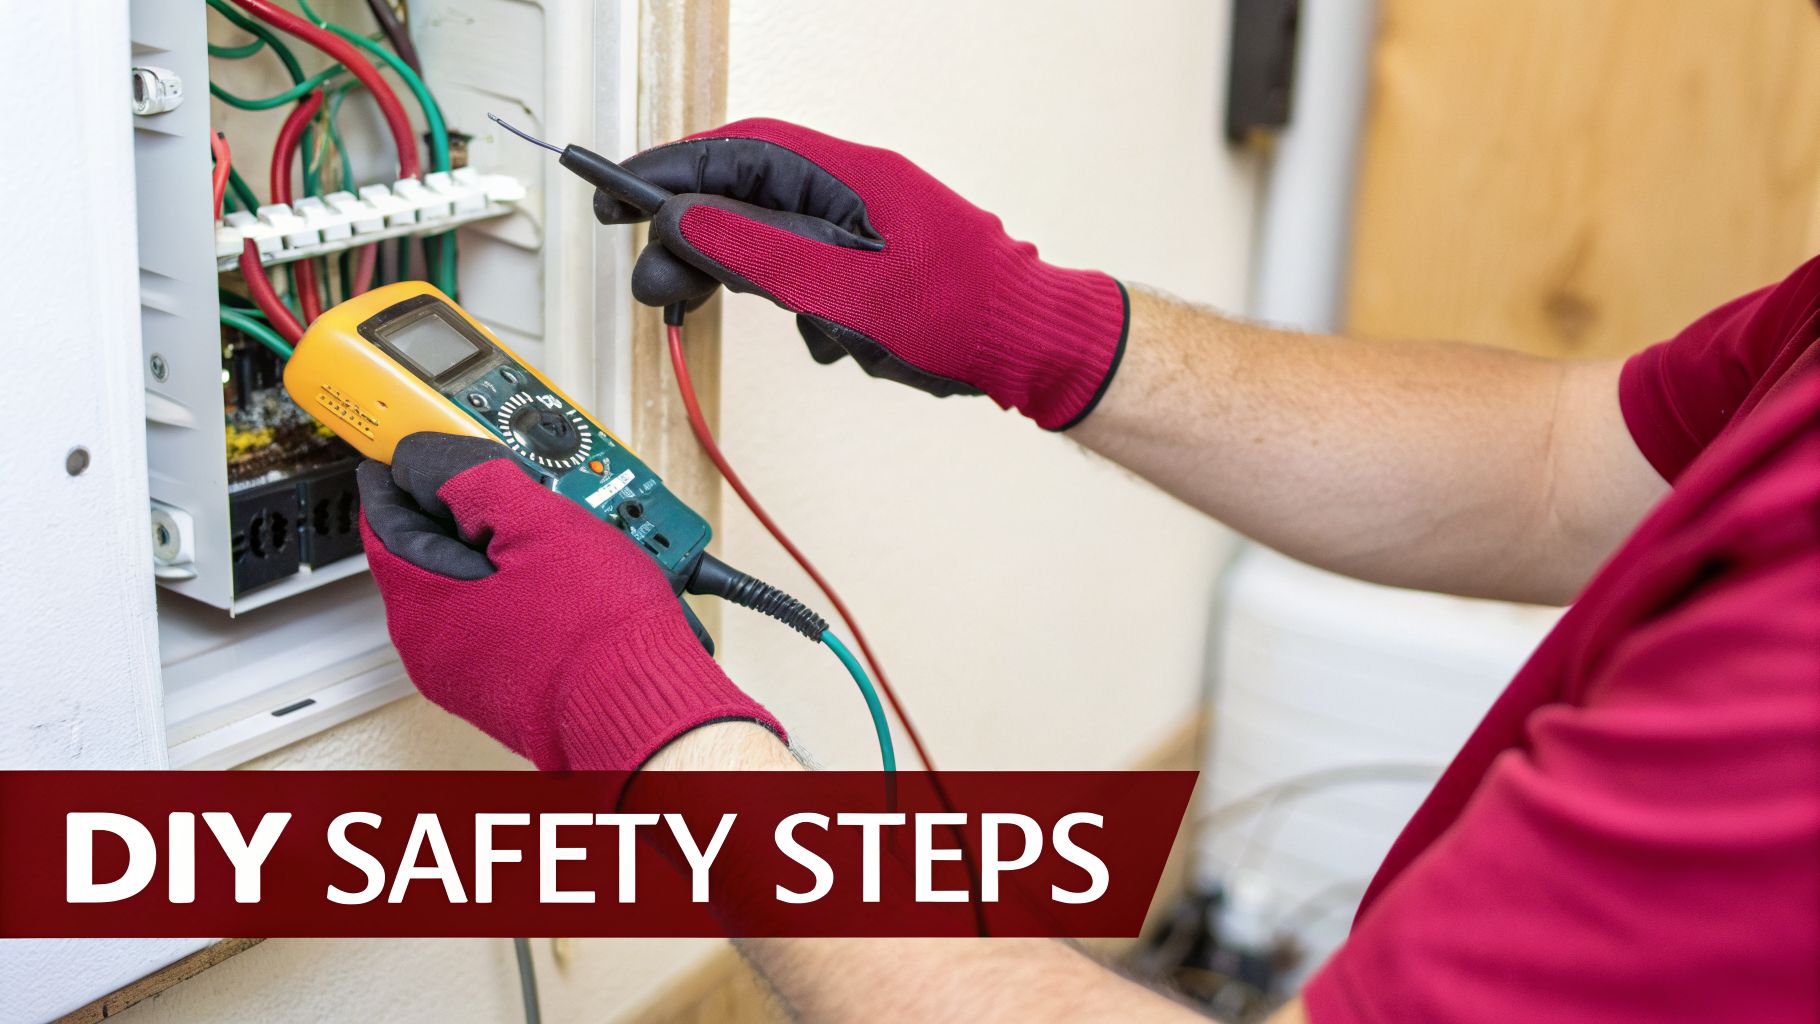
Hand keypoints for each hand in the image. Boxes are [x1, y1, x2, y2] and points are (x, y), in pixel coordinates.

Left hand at [356, 432, 784, 769]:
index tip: (423, 443)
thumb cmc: (600, 638)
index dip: (405, 469)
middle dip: (465, 509)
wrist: (648, 713)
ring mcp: (472, 673)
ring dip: (502, 550)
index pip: (384, 518)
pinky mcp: (510, 688)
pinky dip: (523, 588)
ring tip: (555, 528)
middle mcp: (434, 648)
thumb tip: (428, 457)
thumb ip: (471, 477)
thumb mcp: (539, 523)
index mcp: (421, 606)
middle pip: (429, 552)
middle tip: (507, 480)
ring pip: (470, 587)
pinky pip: (501, 619)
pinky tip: (568, 576)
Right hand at [596, 118, 1129, 430]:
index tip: (616, 194)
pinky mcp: (877, 270)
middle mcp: (854, 191)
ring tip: (774, 322)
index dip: (669, 173)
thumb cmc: (961, 314)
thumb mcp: (841, 289)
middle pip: (747, 200)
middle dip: (698, 241)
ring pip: (777, 245)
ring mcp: (867, 231)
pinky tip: (841, 342)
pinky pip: (815, 280)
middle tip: (656, 284)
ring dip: (759, 285)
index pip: (735, 155)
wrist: (1034, 348)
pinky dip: (810, 312)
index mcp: (846, 175)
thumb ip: (756, 253)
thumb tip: (682, 219)